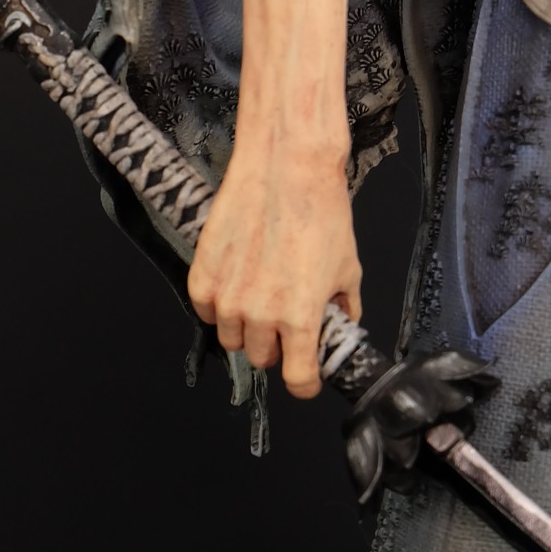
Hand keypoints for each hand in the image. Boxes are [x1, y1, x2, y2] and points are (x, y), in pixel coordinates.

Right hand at [187, 142, 361, 398]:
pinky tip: (236, 279)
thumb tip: (342, 324)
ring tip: (258, 295)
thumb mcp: (349, 267)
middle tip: (284, 317)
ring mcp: (226, 298)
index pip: (297, 380)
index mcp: (300, 319)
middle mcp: (260, 316)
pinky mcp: (201, 277)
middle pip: (262, 359)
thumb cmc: (321, 214)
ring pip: (231, 339)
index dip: (305, 381)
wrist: (286, 169)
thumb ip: (344, 307)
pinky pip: (205, 311)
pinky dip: (218, 304)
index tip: (306, 374)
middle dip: (276, 345)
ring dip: (246, 327)